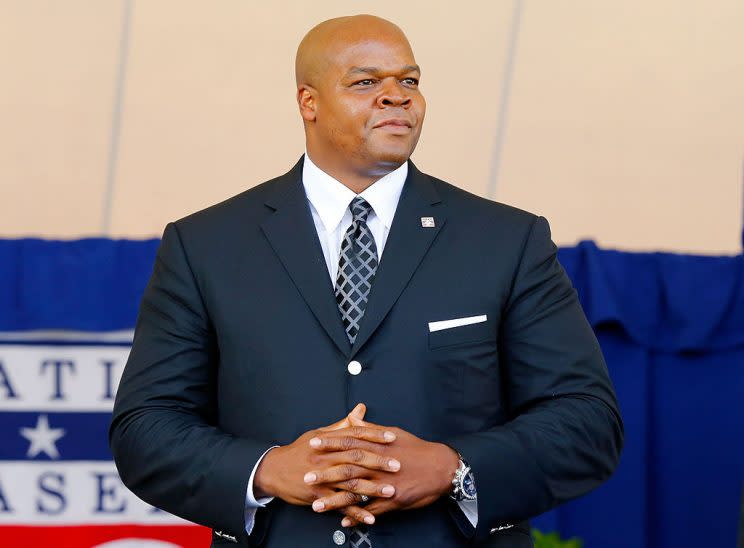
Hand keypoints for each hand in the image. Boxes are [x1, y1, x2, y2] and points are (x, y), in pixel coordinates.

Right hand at [253, 404, 399, 523]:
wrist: (273, 470)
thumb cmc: (299, 451)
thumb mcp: (319, 434)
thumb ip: (343, 424)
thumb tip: (361, 409)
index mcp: (328, 440)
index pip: (355, 434)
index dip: (374, 435)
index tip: (392, 437)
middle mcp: (326, 457)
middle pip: (355, 457)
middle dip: (378, 461)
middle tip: (397, 464)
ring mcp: (322, 477)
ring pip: (350, 482)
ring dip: (372, 488)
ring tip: (390, 491)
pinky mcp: (318, 495)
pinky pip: (340, 504)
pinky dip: (356, 511)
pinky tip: (370, 517)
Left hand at [306, 412, 459, 526]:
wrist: (441, 467)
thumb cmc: (416, 448)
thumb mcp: (393, 432)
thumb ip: (369, 428)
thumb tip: (353, 417)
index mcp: (378, 446)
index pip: (349, 442)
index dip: (330, 443)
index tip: (312, 444)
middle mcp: (380, 465)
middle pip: (348, 469)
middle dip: (326, 473)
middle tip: (306, 476)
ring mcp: (387, 484)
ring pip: (357, 493)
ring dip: (336, 501)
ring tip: (316, 506)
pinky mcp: (395, 500)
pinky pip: (373, 510)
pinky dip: (358, 517)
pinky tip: (343, 523)